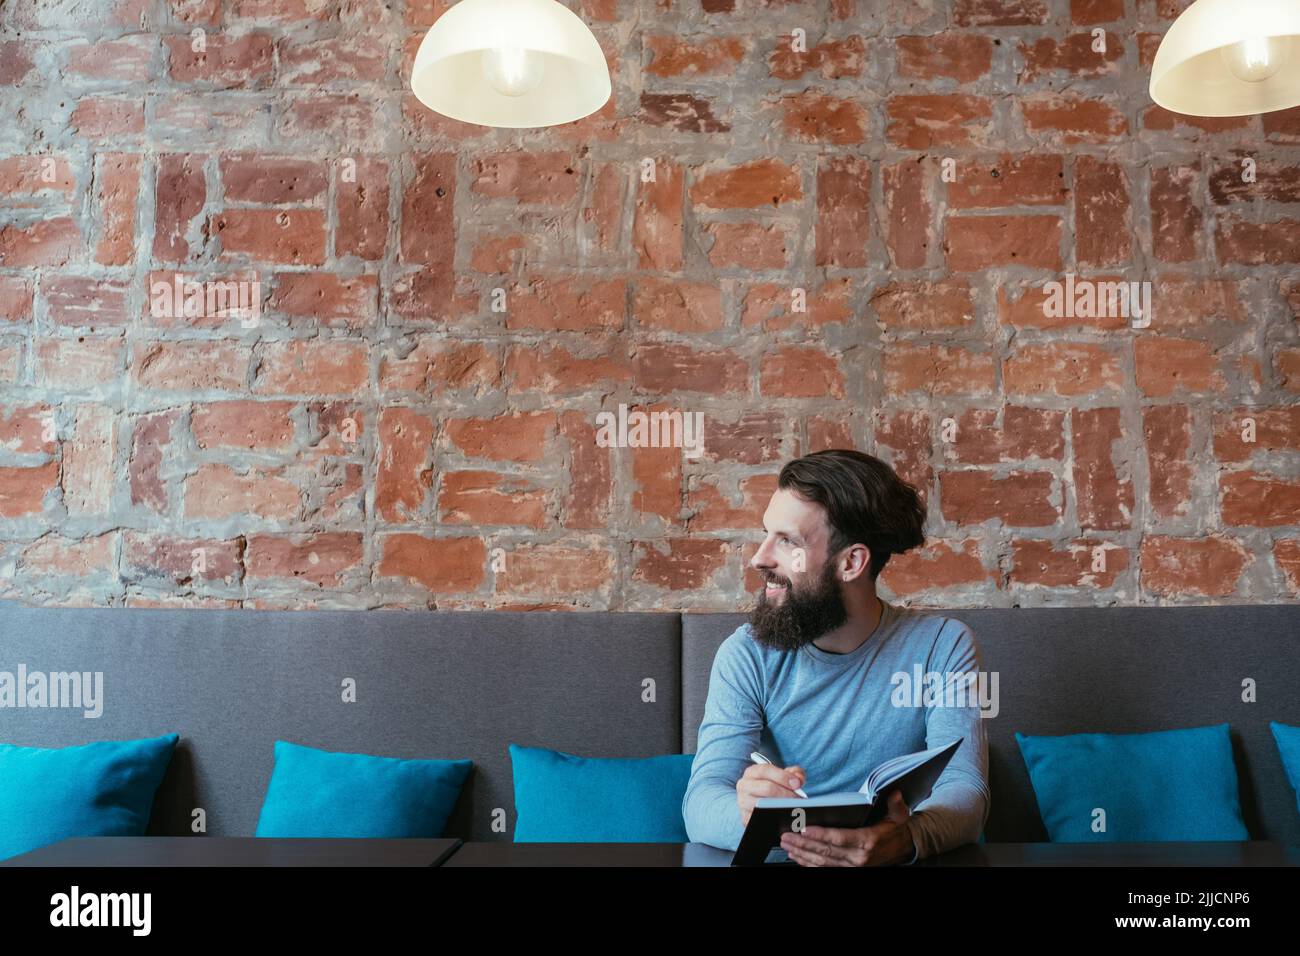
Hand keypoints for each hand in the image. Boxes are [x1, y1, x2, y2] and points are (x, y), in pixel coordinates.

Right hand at [736, 763, 805, 826]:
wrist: (759, 800)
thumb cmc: (774, 785)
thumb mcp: (783, 775)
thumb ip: (794, 773)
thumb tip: (799, 780)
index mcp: (752, 772)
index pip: (765, 770)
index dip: (783, 776)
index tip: (798, 784)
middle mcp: (744, 786)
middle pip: (767, 788)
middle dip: (786, 794)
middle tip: (799, 800)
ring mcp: (743, 803)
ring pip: (764, 805)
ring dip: (782, 808)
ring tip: (795, 809)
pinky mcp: (745, 818)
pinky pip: (761, 819)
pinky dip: (775, 819)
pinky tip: (786, 818)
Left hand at [779, 789, 913, 865]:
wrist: (903, 849)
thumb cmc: (896, 830)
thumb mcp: (899, 815)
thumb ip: (895, 804)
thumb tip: (895, 792)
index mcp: (867, 842)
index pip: (839, 838)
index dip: (820, 835)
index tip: (804, 829)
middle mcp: (858, 858)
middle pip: (826, 851)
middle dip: (803, 844)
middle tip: (786, 836)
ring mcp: (852, 866)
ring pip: (822, 862)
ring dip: (802, 853)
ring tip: (786, 844)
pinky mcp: (847, 870)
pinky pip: (824, 868)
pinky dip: (808, 863)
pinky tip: (796, 856)